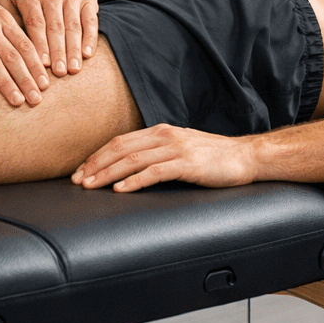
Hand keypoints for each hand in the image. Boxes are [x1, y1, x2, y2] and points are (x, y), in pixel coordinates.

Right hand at [0, 0, 48, 106]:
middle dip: (27, 79)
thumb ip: (9, 30)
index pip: (25, 45)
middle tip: (37, 99)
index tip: (46, 85)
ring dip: (6, 83)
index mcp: (2, 19)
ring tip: (17, 100)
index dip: (36, 66)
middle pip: (12, 56)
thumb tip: (32, 53)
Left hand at [2, 0, 97, 76]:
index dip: (40, 45)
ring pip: (73, 25)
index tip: (42, 65)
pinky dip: (90, 38)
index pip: (35, 23)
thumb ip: (5, 20)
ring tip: (73, 69)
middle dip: (58, 51)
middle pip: (55, 26)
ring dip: (73, 49)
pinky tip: (87, 55)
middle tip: (59, 73)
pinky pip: (90, 21)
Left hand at [72, 124, 257, 192]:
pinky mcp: (187, 164)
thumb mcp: (180, 148)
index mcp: (160, 131)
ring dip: (108, 173)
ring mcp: (176, 148)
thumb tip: (131, 167)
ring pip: (133, 159)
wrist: (246, 157)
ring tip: (91, 185)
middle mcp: (165, 136)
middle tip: (77, 181)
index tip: (81, 171)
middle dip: (95, 165)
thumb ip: (158, 152)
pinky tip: (121, 190)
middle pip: (120, 148)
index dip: (97, 156)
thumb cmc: (213, 157)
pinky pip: (155, 172)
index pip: (120, 141)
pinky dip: (134, 181)